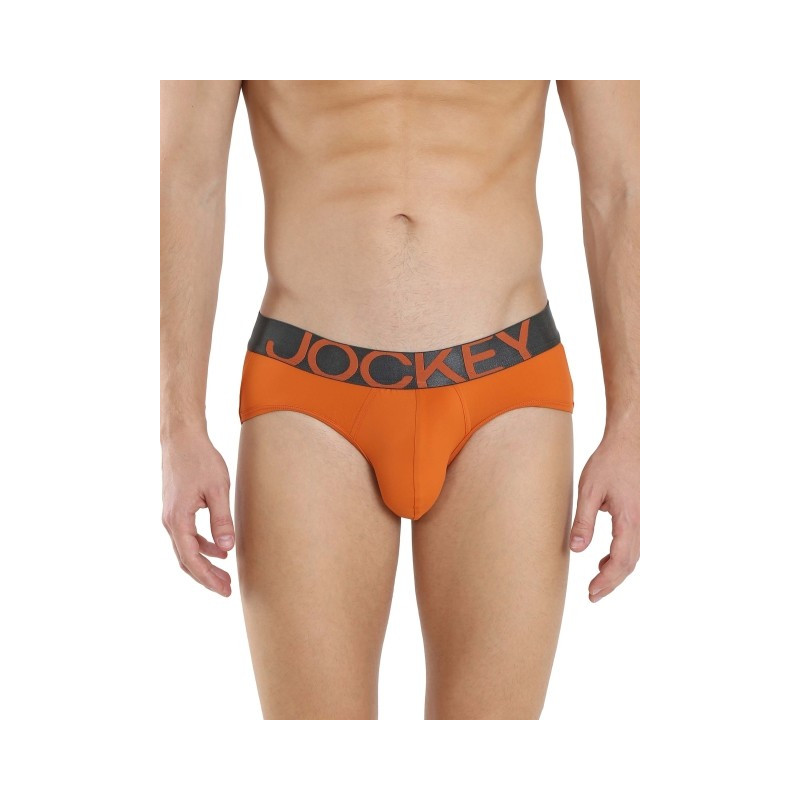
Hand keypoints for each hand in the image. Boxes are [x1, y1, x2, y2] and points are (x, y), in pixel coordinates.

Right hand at [161, 430, 235, 596]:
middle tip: (227, 590)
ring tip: (225, 575)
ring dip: (205, 563)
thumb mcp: (218, 489)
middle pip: (186, 559)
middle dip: (206, 576)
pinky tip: (219, 548)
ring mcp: (170, 515)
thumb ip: (222, 519)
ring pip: (186, 548)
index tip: (225, 591)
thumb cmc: (200, 459)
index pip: (192, 559)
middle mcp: (169, 521)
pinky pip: (187, 535)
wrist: (181, 438)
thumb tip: (227, 546)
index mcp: (178, 520)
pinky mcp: (175, 508)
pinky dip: (202, 546)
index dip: (208, 578)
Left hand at [570, 431, 638, 601]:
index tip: (592, 592)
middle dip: (612, 582)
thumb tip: (576, 549)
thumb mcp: (589, 490)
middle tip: (593, 595)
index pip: (621, 559)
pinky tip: (604, 560)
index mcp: (629, 519)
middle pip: (630, 563)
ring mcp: (640, 518)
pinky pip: (631, 543)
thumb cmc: (608, 462)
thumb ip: (583, 520)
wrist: (629, 441)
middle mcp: (639, 522)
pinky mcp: (636, 514)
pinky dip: (620, 557)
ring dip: (616, 571)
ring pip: (633, 555)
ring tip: (597, 582)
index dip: (607, 580)